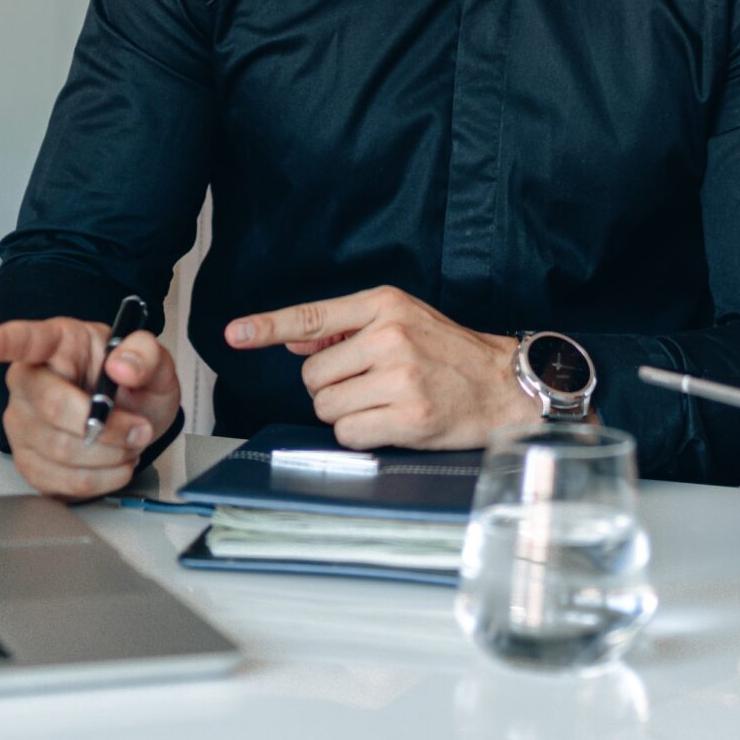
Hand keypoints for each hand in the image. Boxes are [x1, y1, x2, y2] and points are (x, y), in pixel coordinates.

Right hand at [0, 316, 179, 499]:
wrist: (136, 419)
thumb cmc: (133, 385)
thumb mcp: (154, 362)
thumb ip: (146, 354)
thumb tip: (122, 366)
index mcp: (57, 343)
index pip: (20, 339)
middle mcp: (30, 381)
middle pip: (50, 409)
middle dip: (105, 427)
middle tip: (138, 429)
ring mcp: (24, 422)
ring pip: (58, 450)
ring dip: (107, 455)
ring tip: (127, 443)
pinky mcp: (29, 461)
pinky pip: (59, 481)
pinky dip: (98, 478)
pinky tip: (112, 463)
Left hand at [223, 286, 538, 449]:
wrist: (503, 384)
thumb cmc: (449, 353)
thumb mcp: (402, 320)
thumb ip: (346, 328)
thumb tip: (294, 341)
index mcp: (384, 305)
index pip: (312, 316)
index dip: (268, 326)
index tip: (235, 334)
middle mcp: (390, 336)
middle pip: (313, 375)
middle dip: (331, 386)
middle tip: (370, 384)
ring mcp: (400, 376)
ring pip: (327, 407)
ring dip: (346, 412)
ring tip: (384, 402)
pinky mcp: (410, 415)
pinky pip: (349, 434)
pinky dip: (362, 435)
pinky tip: (391, 422)